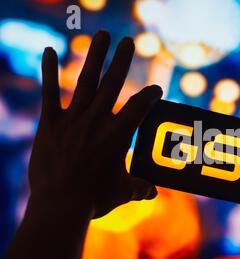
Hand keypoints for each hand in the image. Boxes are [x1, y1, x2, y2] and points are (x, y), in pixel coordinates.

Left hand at [30, 30, 161, 218]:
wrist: (59, 206)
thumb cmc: (95, 199)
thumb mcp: (123, 192)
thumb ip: (140, 187)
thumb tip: (152, 192)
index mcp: (119, 135)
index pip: (140, 106)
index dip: (150, 94)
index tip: (156, 89)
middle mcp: (97, 121)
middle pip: (113, 83)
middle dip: (122, 60)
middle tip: (128, 42)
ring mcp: (73, 119)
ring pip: (87, 80)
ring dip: (96, 56)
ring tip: (103, 35)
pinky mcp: (51, 123)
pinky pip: (49, 92)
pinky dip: (48, 71)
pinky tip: (49, 50)